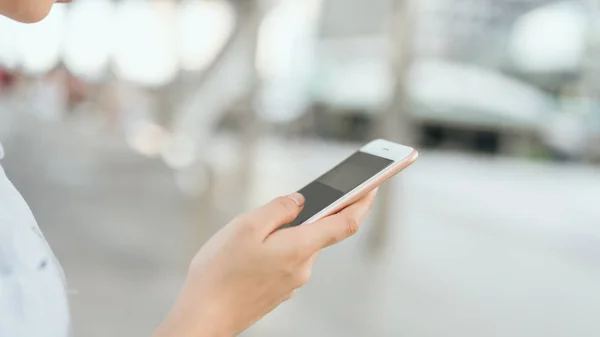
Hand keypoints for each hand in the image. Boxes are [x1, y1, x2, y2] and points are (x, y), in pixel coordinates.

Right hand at [153, 189, 377, 336]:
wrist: (203, 318)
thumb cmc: (220, 273)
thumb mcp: (245, 227)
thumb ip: (278, 209)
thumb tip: (301, 200)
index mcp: (299, 248)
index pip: (345, 223)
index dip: (362, 202)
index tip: (372, 186)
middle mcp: (302, 268)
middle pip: (318, 233)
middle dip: (306, 216)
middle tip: (285, 205)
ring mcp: (291, 283)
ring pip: (298, 247)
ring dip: (286, 235)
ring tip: (252, 234)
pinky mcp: (279, 291)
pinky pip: (286, 261)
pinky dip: (277, 250)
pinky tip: (250, 253)